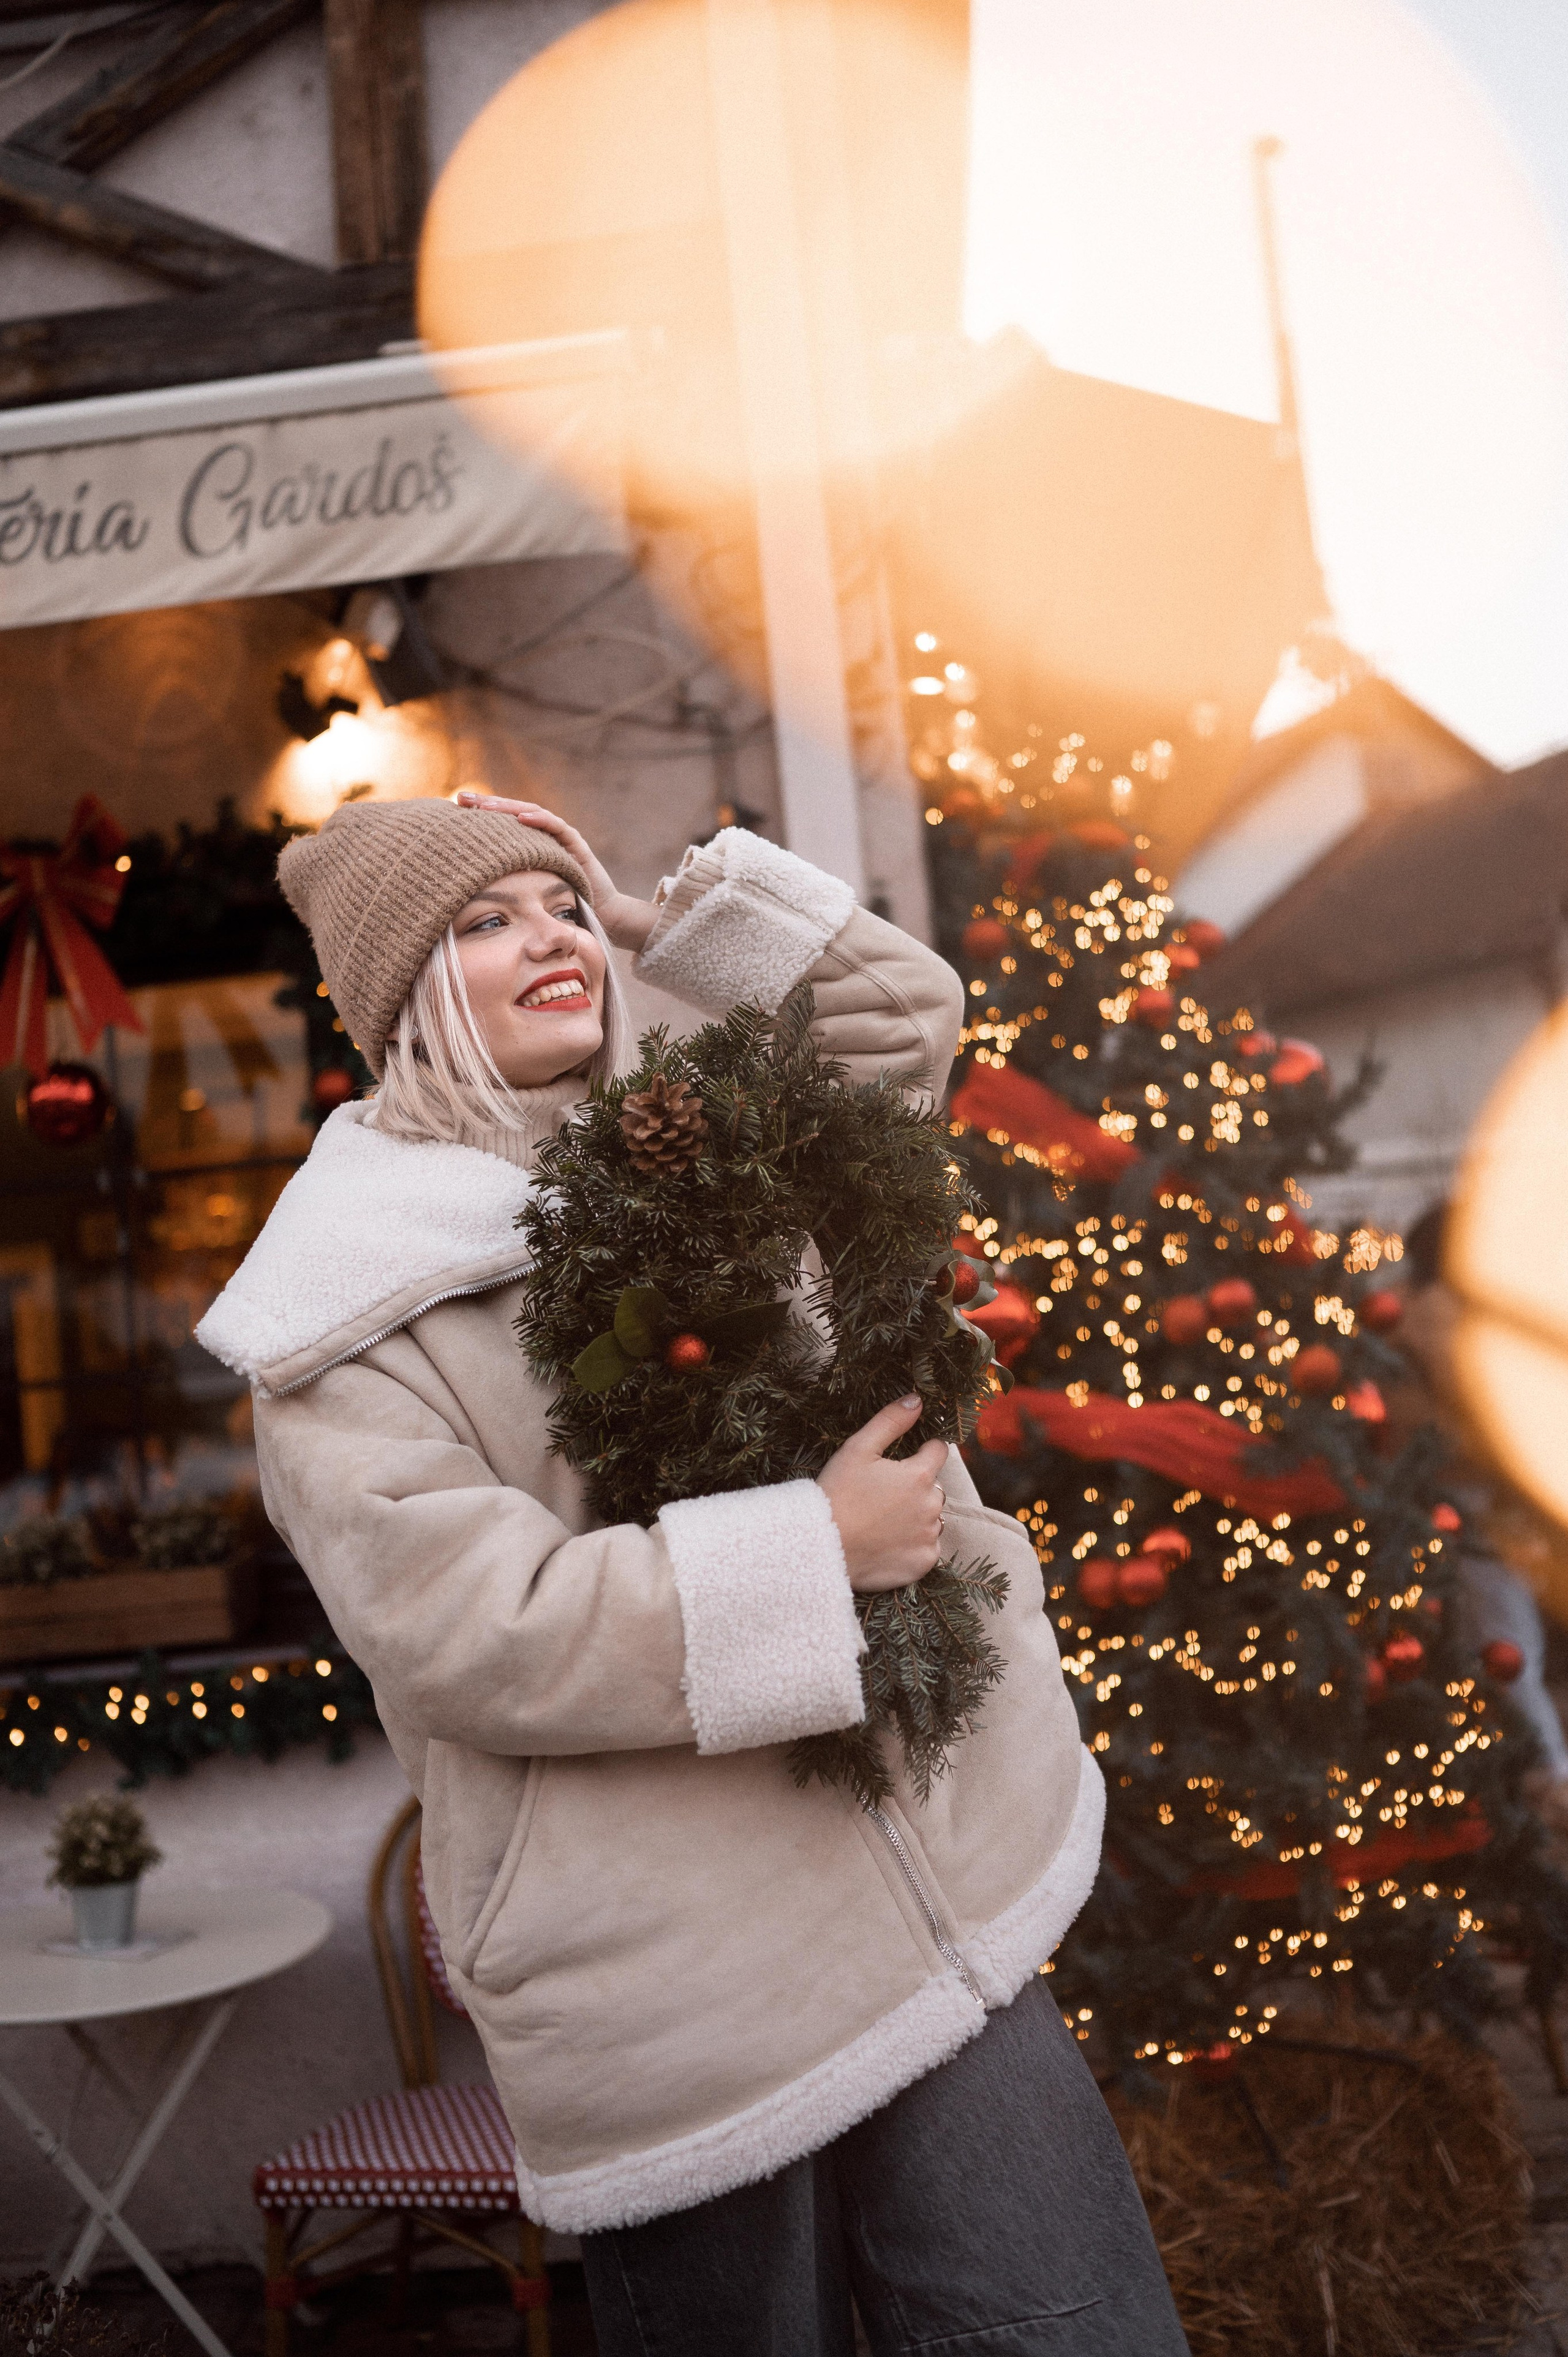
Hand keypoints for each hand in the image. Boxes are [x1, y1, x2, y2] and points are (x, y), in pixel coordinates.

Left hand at [453, 792, 656, 950]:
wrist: (603, 915)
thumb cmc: (563, 909)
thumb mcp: (526, 894)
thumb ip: (505, 886)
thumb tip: (465, 892)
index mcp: (529, 846)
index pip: (501, 824)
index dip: (479, 815)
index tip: (452, 809)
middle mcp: (543, 837)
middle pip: (511, 814)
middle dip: (486, 804)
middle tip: (461, 797)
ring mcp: (561, 838)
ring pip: (531, 814)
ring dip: (508, 808)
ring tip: (485, 805)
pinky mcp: (576, 845)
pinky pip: (556, 827)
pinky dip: (538, 821)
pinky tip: (520, 818)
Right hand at [818, 1398, 948, 1593]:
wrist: (820, 1548)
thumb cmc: (836, 1493)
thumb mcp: (858, 1448)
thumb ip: (891, 1421)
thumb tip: (917, 1399)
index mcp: (919, 1475)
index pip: (938, 1451)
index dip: (922, 1452)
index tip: (903, 1460)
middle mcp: (931, 1505)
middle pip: (933, 1488)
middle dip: (916, 1488)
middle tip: (881, 1496)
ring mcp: (929, 1536)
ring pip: (931, 1518)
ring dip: (916, 1517)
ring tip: (882, 1521)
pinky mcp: (923, 1563)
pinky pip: (927, 1548)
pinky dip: (913, 1545)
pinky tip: (887, 1543)